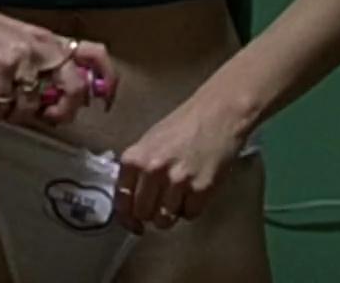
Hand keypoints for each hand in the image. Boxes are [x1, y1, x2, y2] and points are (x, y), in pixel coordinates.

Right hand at [0, 0, 116, 127]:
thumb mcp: (22, 39)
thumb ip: (40, 60)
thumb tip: (48, 96)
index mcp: (52, 40)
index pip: (96, 55)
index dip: (106, 81)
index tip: (102, 102)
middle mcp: (44, 49)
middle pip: (76, 88)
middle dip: (65, 112)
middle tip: (50, 118)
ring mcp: (23, 59)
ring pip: (35, 103)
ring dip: (20, 116)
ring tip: (6, 112)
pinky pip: (6, 104)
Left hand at [113, 98, 249, 233]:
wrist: (218, 114)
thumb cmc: (182, 125)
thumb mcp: (148, 142)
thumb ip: (137, 170)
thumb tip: (129, 199)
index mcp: (134, 159)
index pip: (122, 201)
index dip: (126, 217)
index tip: (133, 224)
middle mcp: (152, 171)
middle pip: (143, 214)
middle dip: (150, 214)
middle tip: (161, 204)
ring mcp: (177, 181)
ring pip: (165, 220)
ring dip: (171, 213)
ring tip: (179, 195)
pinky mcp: (202, 189)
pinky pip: (190, 215)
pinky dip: (192, 208)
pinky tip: (195, 190)